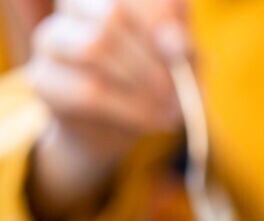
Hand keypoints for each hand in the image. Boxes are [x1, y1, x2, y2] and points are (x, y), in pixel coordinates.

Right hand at [24, 0, 187, 220]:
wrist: (118, 127)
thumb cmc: (154, 84)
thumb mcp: (181, 64)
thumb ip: (181, 48)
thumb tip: (175, 45)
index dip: (158, 18)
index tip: (182, 50)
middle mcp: (75, 8)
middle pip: (111, 14)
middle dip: (151, 56)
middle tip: (176, 88)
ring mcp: (52, 39)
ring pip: (93, 48)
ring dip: (141, 83)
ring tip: (169, 108)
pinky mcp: (43, 78)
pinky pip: (86, 90)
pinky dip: (130, 109)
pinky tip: (152, 121)